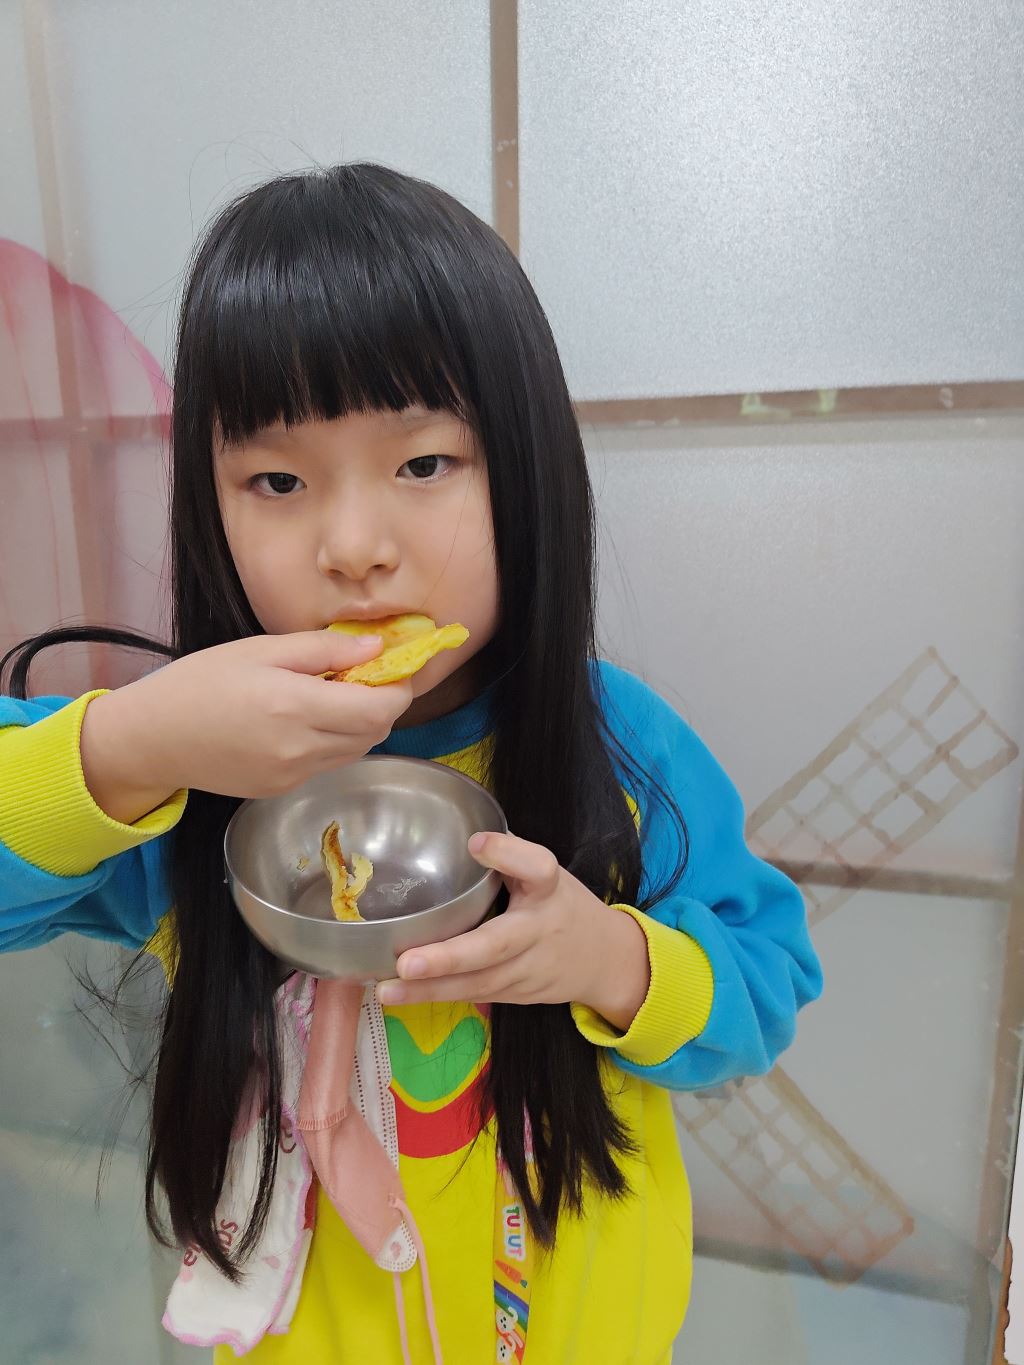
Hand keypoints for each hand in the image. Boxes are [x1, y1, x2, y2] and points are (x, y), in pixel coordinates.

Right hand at [81, 632, 412, 820]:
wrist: (152, 738)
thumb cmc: (200, 682)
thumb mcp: (260, 649)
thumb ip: (324, 650)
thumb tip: (377, 649)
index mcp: (296, 706)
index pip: (381, 709)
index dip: (399, 689)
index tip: (396, 668)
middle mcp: (300, 748)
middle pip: (375, 732)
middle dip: (382, 704)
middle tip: (361, 676)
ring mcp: (292, 774)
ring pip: (355, 750)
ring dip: (358, 724)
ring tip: (329, 696)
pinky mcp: (281, 789)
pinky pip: (326, 764)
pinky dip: (331, 741)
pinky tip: (302, 721)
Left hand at [377, 832, 650, 1030]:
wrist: (606, 962)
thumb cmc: (563, 906)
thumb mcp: (549, 875)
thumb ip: (510, 857)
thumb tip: (457, 834)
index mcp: (549, 889)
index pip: (538, 868)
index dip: (509, 854)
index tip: (477, 843)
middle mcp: (539, 931)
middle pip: (496, 945)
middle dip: (450, 957)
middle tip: (406, 961)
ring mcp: (528, 970)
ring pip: (477, 983)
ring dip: (429, 988)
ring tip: (387, 987)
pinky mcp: (516, 995)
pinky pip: (474, 995)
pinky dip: (436, 997)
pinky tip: (399, 994)